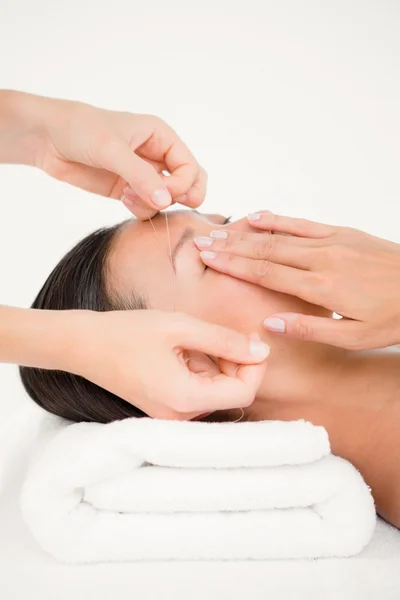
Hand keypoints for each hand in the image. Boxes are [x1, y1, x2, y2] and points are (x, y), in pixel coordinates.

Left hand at [4, 91, 206, 218]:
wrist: (48, 139)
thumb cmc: (81, 130)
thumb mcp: (112, 149)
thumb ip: (141, 176)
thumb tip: (166, 201)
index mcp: (161, 137)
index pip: (190, 166)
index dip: (183, 184)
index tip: (165, 194)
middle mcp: (157, 156)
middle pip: (188, 183)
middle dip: (180, 197)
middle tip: (162, 203)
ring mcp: (143, 175)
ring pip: (167, 200)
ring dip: (153, 204)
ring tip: (129, 197)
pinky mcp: (127, 191)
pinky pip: (148, 208)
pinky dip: (141, 210)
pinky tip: (124, 201)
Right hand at [63, 309, 269, 420]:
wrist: (85, 345)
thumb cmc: (127, 333)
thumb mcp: (181, 327)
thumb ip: (225, 340)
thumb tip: (262, 352)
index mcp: (185, 399)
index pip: (244, 392)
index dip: (255, 365)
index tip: (251, 339)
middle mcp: (181, 417)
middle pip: (232, 393)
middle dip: (236, 362)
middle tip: (219, 333)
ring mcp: (172, 417)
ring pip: (217, 391)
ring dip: (216, 364)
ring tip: (192, 340)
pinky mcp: (166, 410)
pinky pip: (199, 392)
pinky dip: (201, 371)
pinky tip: (182, 351)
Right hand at [196, 211, 399, 349]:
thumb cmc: (393, 316)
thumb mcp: (354, 337)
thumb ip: (310, 328)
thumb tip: (270, 322)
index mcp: (319, 286)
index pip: (265, 271)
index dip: (233, 264)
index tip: (208, 257)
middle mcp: (320, 259)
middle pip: (265, 249)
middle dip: (231, 246)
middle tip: (202, 243)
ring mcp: (331, 242)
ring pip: (280, 234)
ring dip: (247, 233)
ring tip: (220, 231)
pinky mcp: (343, 233)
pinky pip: (303, 223)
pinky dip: (279, 219)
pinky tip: (259, 216)